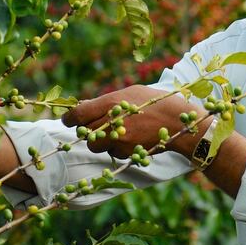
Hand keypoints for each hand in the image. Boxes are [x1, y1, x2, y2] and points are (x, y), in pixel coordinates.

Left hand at [62, 85, 206, 158]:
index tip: (67, 120)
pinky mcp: (127, 152)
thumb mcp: (130, 92)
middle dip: (88, 130)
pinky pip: (113, 152)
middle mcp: (111, 122)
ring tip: (117, 131)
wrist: (178, 121)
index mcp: (110, 102)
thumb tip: (83, 107)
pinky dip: (117, 147)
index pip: (78, 115)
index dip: (69, 118)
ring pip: (97, 146)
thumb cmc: (154, 101)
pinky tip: (131, 138)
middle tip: (97, 125)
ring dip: (101, 140)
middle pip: (86, 133)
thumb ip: (105, 101)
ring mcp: (119, 139)